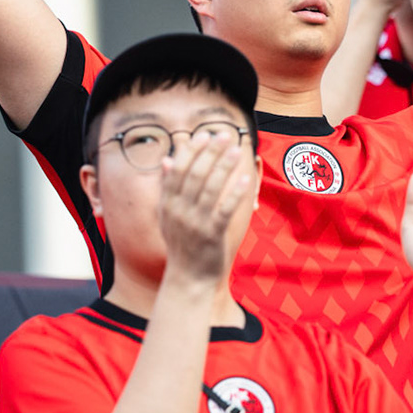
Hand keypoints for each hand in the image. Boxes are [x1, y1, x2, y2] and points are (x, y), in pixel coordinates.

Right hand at [156, 128, 255, 289]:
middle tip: (225, 135)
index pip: (179, 169)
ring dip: (224, 166)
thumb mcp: (167, 216)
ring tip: (236, 150)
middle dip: (211, 152)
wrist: (188, 279)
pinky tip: (246, 180)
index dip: (192, 150)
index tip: (204, 134)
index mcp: (167, 203)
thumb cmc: (181, 244)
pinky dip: (235, 194)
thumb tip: (167, 161)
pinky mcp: (212, 235)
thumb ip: (167, 188)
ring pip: (210, 188)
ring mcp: (195, 223)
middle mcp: (179, 211)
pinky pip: (224, 210)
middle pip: (195, 174)